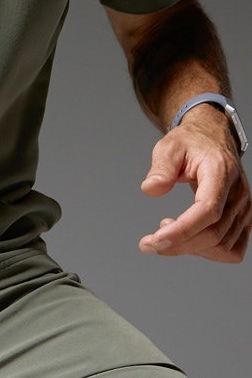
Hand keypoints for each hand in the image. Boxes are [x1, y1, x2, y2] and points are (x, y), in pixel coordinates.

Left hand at [139, 106, 250, 262]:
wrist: (211, 139)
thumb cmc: (190, 143)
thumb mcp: (169, 146)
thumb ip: (161, 168)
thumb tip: (149, 189)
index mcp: (220, 172)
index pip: (208, 209)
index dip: (183, 229)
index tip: (156, 240)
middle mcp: (237, 194)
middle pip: (213, 234)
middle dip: (178, 245)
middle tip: (148, 245)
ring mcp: (243, 210)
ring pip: (221, 246)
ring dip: (190, 248)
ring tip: (165, 232)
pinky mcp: (242, 220)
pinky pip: (231, 250)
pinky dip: (207, 252)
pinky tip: (187, 239)